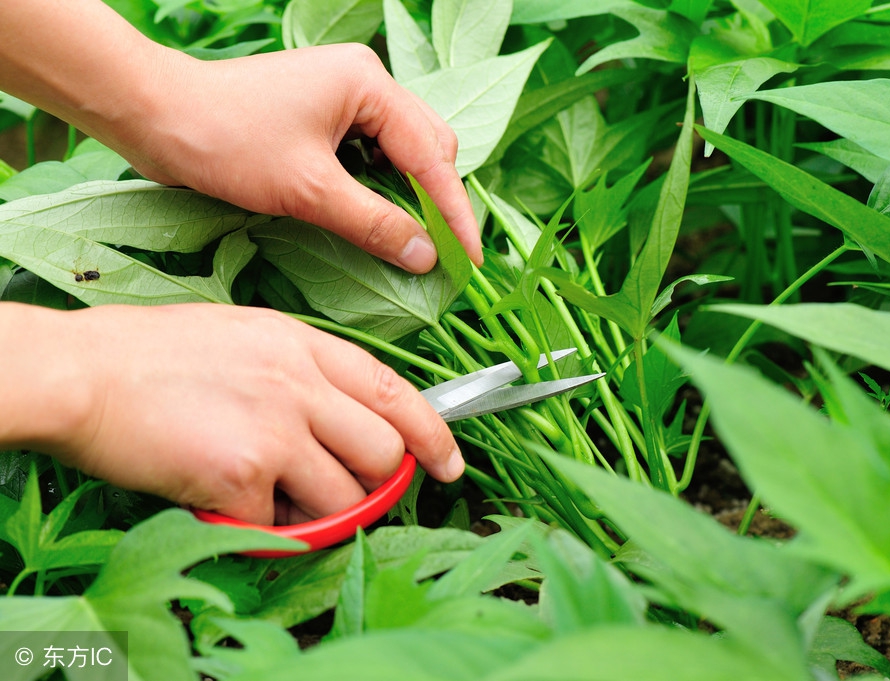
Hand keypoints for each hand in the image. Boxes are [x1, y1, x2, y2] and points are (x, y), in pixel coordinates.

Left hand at [0, 1, 481, 272]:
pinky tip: (382, 216)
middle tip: (443, 253)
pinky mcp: (326, 113)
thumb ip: (374, 223)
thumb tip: (426, 257)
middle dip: (438, 200)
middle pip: (428, 146)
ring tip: (418, 240)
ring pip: (403, 150)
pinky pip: (374, 152)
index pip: (431, 155)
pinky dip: (384, 186)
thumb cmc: (228, 142)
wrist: (157, 116)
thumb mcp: (308, 191)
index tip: (468, 260)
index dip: (452, 213)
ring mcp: (345, 95)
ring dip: (412, 195)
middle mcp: (365, 81)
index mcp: (368, 85)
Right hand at [34, 304, 462, 524]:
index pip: (397, 391)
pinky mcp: (242, 474)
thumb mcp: (248, 337)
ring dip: (318, 513)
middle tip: (345, 494)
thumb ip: (304, 373)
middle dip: (374, 485)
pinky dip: (257, 528)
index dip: (433, 434)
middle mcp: (302, 385)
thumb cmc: (156, 356)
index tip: (450, 464)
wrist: (84, 374)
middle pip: (384, 453)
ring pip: (344, 499)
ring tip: (272, 497)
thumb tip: (345, 422)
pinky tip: (224, 502)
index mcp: (306, 346)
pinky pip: (278, 526)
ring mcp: (276, 429)